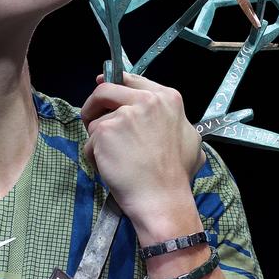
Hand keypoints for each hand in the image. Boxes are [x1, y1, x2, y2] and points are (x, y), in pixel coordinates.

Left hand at [80, 71, 206, 236]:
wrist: (163, 199)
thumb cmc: (177, 176)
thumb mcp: (189, 137)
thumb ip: (171, 118)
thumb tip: (155, 110)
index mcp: (167, 98)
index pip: (131, 79)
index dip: (113, 84)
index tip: (101, 85)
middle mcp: (146, 100)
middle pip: (105, 90)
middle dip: (94, 106)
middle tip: (92, 123)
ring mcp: (124, 114)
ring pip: (97, 120)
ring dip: (99, 140)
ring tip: (114, 160)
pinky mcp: (105, 130)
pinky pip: (89, 141)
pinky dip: (94, 156)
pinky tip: (109, 168)